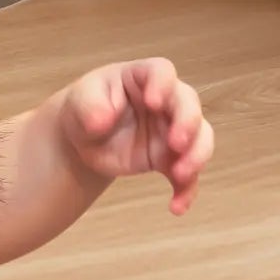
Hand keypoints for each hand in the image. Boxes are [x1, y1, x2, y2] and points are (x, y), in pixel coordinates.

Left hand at [59, 58, 213, 214]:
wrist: (83, 138)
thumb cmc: (85, 108)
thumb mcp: (80, 102)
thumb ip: (91, 106)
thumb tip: (102, 120)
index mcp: (142, 77)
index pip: (161, 72)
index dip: (163, 85)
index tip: (153, 102)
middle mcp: (166, 100)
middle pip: (189, 105)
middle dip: (188, 125)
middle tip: (177, 144)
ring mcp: (172, 129)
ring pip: (199, 139)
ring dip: (196, 157)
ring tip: (180, 175)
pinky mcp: (169, 158)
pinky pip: (187, 175)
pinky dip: (186, 190)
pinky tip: (177, 207)